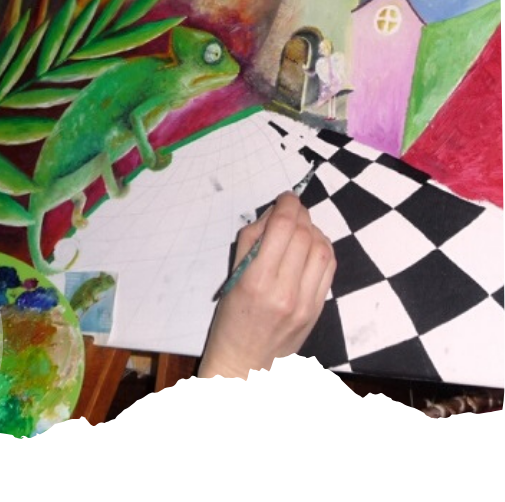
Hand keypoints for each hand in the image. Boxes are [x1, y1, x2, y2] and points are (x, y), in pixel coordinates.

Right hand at [198, 192, 335, 379]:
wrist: (246, 362)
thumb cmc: (231, 317)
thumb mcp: (232, 275)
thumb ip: (251, 241)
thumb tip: (275, 214)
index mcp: (256, 280)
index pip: (282, 228)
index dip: (287, 205)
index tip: (285, 197)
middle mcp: (285, 291)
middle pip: (304, 235)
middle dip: (301, 213)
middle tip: (292, 208)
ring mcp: (306, 303)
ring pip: (322, 249)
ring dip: (314, 230)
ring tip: (302, 227)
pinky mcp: (318, 310)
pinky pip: (329, 269)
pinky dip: (323, 249)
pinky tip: (311, 246)